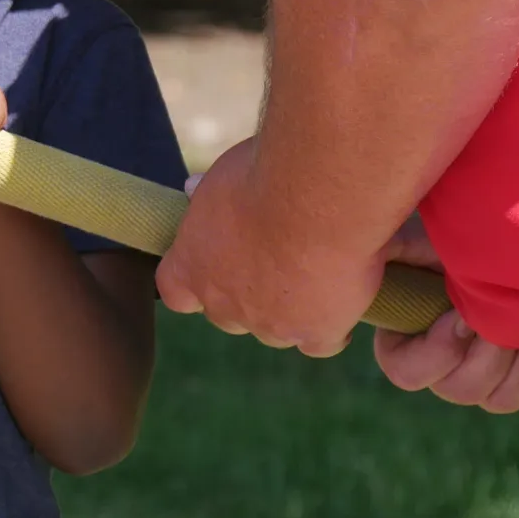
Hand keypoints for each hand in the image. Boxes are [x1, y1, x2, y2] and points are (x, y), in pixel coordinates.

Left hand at [155, 137, 382, 356]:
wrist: (315, 197)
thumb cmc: (264, 175)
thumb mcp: (221, 177)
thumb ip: (208, 194)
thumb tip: (192, 188)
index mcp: (189, 267)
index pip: (176, 291)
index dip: (197, 282)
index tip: (217, 264)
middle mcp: (222, 305)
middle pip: (229, 314)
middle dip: (248, 295)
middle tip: (276, 260)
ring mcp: (269, 325)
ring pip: (275, 331)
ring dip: (290, 310)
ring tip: (315, 272)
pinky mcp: (314, 333)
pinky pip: (320, 342)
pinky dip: (331, 325)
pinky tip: (342, 299)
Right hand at [369, 215, 518, 414]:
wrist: (512, 256)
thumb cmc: (457, 245)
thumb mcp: (419, 241)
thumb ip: (397, 250)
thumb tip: (384, 248)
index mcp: (405, 345)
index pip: (408, 373)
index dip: (438, 350)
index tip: (460, 313)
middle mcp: (444, 374)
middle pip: (460, 391)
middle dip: (490, 352)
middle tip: (506, 313)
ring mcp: (487, 385)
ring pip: (501, 401)